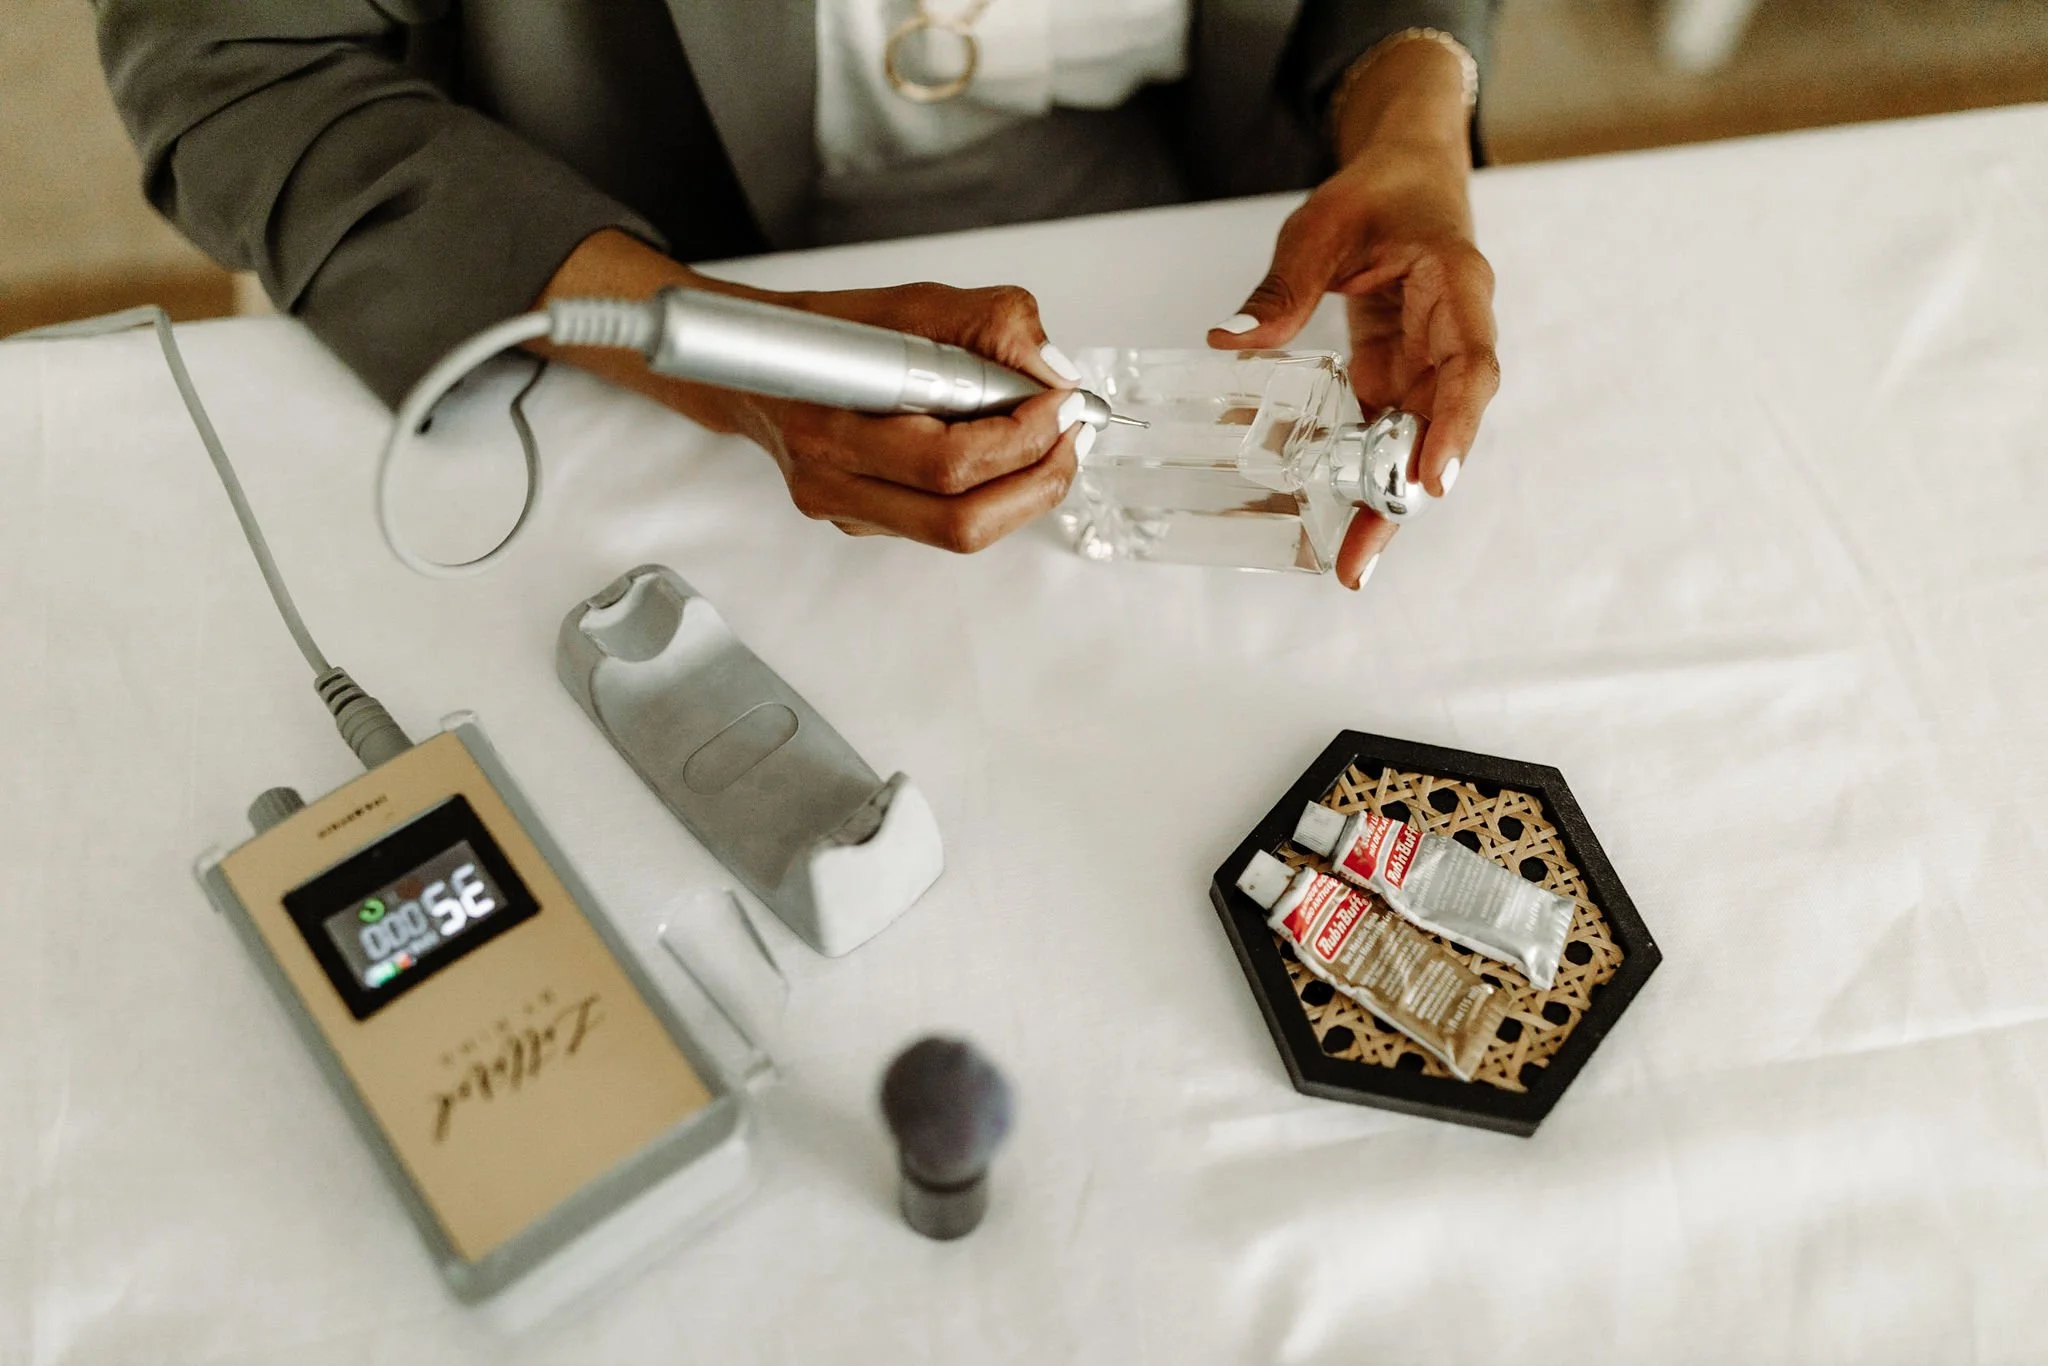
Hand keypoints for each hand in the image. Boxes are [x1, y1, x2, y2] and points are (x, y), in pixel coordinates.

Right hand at [536, 229, 1086, 553]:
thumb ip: (990, 324)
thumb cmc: (835, 331)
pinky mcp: (865, 523)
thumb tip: (1053, 370)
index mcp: (830, 427)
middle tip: (1071, 433)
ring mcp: (847, 513)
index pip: (947, 464)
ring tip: (1052, 441)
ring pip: (961, 534)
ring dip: (1025, 491)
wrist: (760, 362)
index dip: (1021, 438)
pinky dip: (995, 492)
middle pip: (962, 522)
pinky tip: (1006, 452)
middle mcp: (832, 485)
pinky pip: (947, 524)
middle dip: (1038, 480)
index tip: (1062, 399)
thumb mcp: (914, 302)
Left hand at [1207, 40, 1499, 588]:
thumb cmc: (1377, 191)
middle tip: (1363, 559)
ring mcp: (1426, 362)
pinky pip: (1383, 431)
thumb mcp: (1320, 226)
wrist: (1406, 174)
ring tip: (1350, 562)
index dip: (1455, 428)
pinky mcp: (1396, 376)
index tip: (1429, 481)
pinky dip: (1361, 473)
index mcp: (1457, 287)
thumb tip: (1228, 338)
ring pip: (1414, 441)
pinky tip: (1335, 517)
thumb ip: (1282, 286)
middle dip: (1404, 496)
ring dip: (1384, 500)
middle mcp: (1453, 335)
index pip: (1470, 366)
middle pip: (1442, 426)